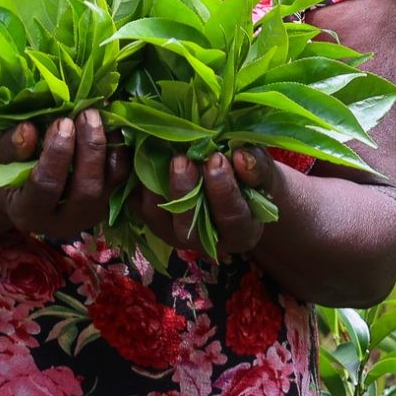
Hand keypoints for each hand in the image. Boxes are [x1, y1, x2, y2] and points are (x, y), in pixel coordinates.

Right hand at [0, 109, 129, 242]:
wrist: (21, 190)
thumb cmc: (3, 172)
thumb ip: (8, 147)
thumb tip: (28, 130)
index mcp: (29, 213)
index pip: (47, 188)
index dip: (56, 154)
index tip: (61, 122)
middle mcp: (63, 222)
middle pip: (86, 190)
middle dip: (89, 149)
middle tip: (86, 114)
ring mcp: (89, 215)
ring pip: (110, 186)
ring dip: (109, 148)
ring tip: (100, 117)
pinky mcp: (107, 202)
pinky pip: (122, 178)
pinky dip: (120, 151)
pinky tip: (110, 125)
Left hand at [137, 145, 278, 256]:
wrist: (234, 182)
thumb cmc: (251, 177)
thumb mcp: (262, 172)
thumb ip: (257, 167)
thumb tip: (241, 156)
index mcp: (240, 232)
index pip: (232, 219)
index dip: (224, 191)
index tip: (217, 159)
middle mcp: (205, 241)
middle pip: (189, 226)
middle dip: (183, 190)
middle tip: (181, 159)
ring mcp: (174, 233)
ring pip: (157, 218)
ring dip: (153, 187)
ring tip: (156, 155)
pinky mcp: (153, 219)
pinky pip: (136, 206)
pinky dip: (133, 184)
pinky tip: (135, 157)